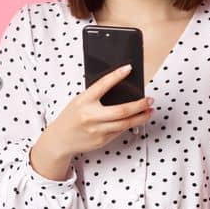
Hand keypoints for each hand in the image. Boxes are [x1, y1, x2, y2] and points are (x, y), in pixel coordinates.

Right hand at [30, 63, 153, 176]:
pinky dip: (130, 124)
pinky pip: (120, 131)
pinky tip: (136, 119)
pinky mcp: (101, 140)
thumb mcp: (78, 102)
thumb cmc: (70, 118)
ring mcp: (97, 130)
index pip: (102, 85)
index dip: (116, 75)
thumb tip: (118, 88)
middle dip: (139, 105)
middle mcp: (90, 116)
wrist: (60, 139)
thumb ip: (95, 96)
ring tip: (149, 110)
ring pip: (125, 123)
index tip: (129, 68)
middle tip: (149, 99)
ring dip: (141, 116)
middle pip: (122, 110)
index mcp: (83, 101)